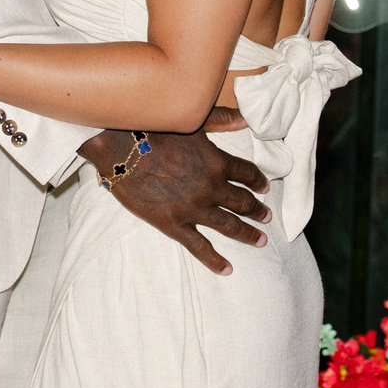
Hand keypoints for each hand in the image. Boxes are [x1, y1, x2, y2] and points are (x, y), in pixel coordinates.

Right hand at [87, 131, 270, 274]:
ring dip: (248, 234)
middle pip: (243, 202)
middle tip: (267, 217)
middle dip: (258, 210)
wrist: (121, 148)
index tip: (264, 189)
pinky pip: (200, 247)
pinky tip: (227, 269)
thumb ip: (222, 121)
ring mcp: (194, 208)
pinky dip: (215, 260)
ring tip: (261, 240)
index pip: (247, 174)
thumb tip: (246, 119)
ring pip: (229, 226)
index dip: (258, 182)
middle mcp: (212, 187)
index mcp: (218, 162)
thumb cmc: (154, 129)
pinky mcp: (174, 224)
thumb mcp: (192, 121)